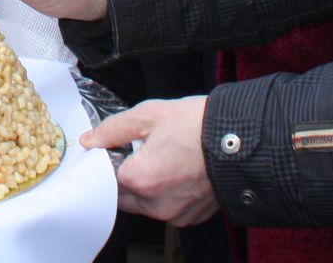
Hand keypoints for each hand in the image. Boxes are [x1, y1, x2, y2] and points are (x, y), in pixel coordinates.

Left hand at [84, 97, 219, 225]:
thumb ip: (113, 130)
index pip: (106, 178)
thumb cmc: (199, 124)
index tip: (118, 147)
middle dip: (126, 176)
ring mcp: (176, 214)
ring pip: (144, 205)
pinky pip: (167, 209)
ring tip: (164, 159)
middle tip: (143, 151)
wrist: (241, 138)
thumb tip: (91, 140)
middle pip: (123, 195)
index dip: (110, 160)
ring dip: (146, 186)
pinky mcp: (192, 217)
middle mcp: (157, 204)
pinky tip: (177, 171)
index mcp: (142, 179)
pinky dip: (166, 194)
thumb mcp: (149, 115)